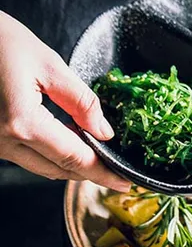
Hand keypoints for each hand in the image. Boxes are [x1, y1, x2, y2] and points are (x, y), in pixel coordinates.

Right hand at [0, 11, 129, 190]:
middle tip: (117, 173)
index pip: (75, 159)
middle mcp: (4, 141)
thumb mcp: (46, 62)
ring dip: (71, 165)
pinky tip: (68, 142)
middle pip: (59, 170)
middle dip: (91, 173)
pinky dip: (51, 155)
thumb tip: (104, 132)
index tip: (125, 183)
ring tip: (97, 157)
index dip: (104, 174)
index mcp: (22, 123)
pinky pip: (26, 156)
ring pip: (42, 167)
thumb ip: (80, 100)